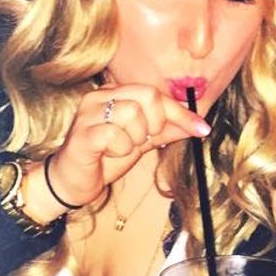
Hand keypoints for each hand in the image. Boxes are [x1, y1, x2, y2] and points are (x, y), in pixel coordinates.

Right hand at [23, 85, 210, 220]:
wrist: (73, 182)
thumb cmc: (106, 157)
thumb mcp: (142, 141)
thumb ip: (166, 130)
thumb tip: (199, 125)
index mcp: (115, 93)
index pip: (156, 94)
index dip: (181, 113)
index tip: (202, 128)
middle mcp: (100, 96)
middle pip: (147, 96)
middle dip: (154, 124)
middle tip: (143, 141)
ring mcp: (88, 113)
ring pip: (132, 115)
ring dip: (134, 140)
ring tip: (121, 148)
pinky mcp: (82, 133)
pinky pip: (116, 136)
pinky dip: (120, 149)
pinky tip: (108, 154)